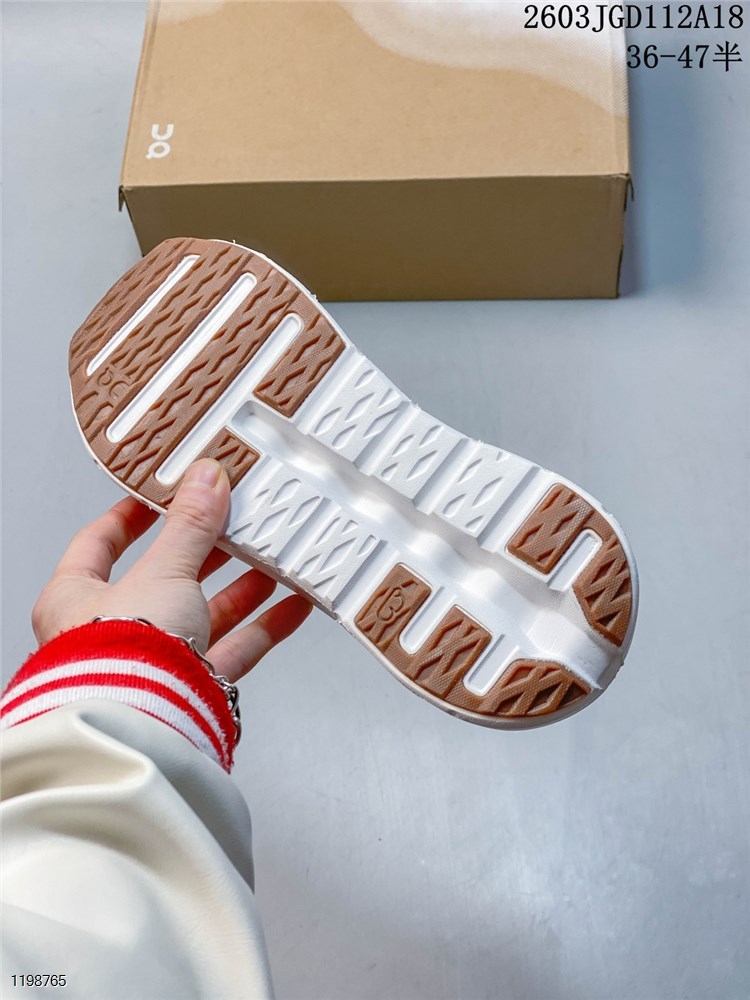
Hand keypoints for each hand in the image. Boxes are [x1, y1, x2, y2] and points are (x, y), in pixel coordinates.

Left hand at [31, 459, 312, 682]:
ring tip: (274, 557)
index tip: (162, 496)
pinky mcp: (192, 688)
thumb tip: (205, 480)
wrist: (143, 728)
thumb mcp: (163, 570)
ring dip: (242, 586)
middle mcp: (112, 632)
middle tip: (234, 522)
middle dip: (206, 551)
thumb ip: (190, 526)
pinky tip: (293, 606)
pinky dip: (265, 627)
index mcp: (78, 598)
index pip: (100, 544)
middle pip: (165, 578)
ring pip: (204, 614)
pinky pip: (233, 650)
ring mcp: (154, 661)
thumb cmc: (122, 656)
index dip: (131, 516)